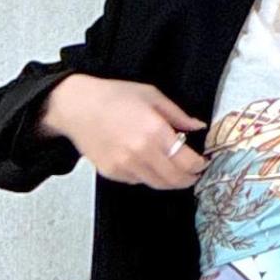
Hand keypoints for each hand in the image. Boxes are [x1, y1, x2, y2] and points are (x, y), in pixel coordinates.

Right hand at [40, 75, 208, 188]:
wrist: (77, 107)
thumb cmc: (112, 97)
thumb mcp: (151, 95)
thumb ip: (177, 115)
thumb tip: (198, 127)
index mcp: (154, 130)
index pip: (187, 161)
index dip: (199, 165)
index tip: (203, 162)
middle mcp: (141, 152)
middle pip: (176, 179)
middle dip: (189, 178)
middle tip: (194, 172)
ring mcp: (126, 166)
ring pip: (159, 184)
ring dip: (171, 180)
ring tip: (176, 170)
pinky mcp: (114, 173)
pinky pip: (140, 181)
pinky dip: (149, 176)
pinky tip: (149, 163)